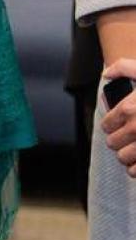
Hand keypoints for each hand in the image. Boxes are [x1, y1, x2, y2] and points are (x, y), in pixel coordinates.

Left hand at [101, 58, 135, 175]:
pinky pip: (135, 171)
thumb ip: (125, 68)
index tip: (118, 125)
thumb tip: (106, 75)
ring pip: (123, 158)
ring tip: (135, 148)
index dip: (111, 125)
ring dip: (127, 154)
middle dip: (119, 140)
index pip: (107, 125)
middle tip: (128, 137)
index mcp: (130, 108)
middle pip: (113, 143)